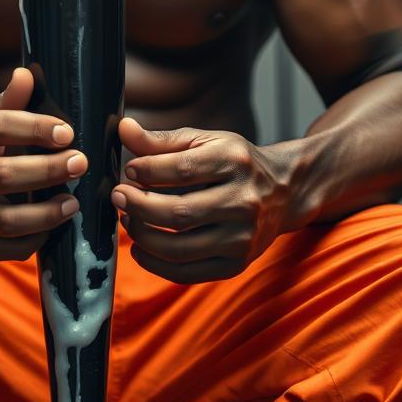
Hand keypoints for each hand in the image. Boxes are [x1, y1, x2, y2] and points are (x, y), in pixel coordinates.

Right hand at [0, 68, 87, 261]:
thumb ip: (8, 102)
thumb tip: (28, 74)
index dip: (32, 128)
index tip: (68, 132)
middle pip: (3, 174)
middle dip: (47, 170)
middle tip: (81, 163)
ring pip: (5, 219)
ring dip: (45, 213)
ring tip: (74, 203)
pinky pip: (4, 248)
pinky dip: (33, 240)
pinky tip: (54, 227)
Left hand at [112, 118, 290, 283]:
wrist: (282, 192)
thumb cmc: (234, 162)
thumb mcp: (203, 141)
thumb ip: (160, 139)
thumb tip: (123, 129)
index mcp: (233, 162)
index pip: (183, 170)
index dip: (148, 171)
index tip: (129, 171)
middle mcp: (243, 201)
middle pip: (179, 212)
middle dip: (139, 206)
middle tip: (118, 197)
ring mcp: (242, 237)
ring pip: (180, 247)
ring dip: (143, 236)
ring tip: (127, 219)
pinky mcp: (237, 264)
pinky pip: (189, 272)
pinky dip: (157, 264)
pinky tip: (140, 249)